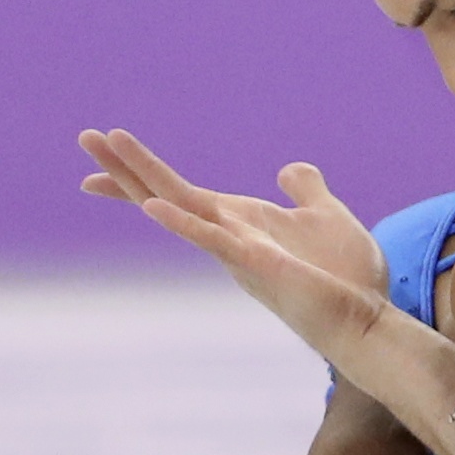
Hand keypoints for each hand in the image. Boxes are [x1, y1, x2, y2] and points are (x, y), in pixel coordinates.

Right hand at [79, 130, 390, 296]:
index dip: (142, 175)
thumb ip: (307, 191)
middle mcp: (230, 236)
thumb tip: (289, 168)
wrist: (368, 318)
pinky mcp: (261, 266)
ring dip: (143, 180)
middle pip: (166, 195)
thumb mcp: (328, 217)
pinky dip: (185, 224)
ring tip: (108, 150)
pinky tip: (154, 207)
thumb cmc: (347, 276)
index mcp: (243, 222)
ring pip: (181, 210)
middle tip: (86, 136)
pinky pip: (215, 242)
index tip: (104, 152)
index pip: (182, 194)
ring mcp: (240, 252)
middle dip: (127, 167)